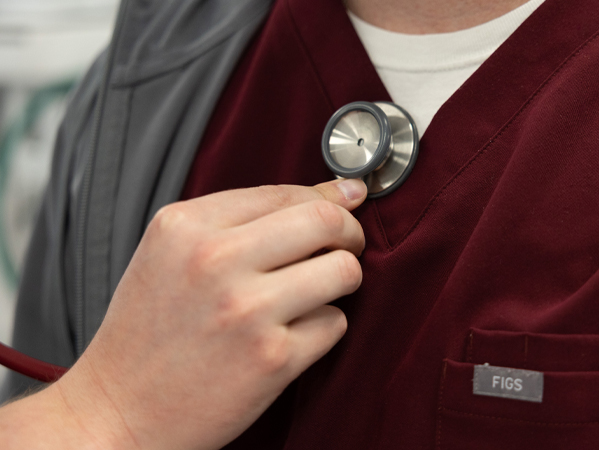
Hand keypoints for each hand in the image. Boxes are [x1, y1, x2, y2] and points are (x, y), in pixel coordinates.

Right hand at [40, 179, 366, 448]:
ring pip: (344, 270)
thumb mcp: (171, 253)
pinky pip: (335, 323)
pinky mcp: (273, 358)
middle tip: (346, 247)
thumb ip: (243, 218)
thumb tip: (338, 193)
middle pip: (326, 221)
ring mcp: (247, 310)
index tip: (343, 208)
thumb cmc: (149, 332)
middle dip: (350, 233)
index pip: (286, 191)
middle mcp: (215, 260)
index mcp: (185, 225)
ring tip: (317, 292)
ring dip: (342, 281)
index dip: (327, 200)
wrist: (119, 412)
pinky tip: (290, 336)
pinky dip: (323, 328)